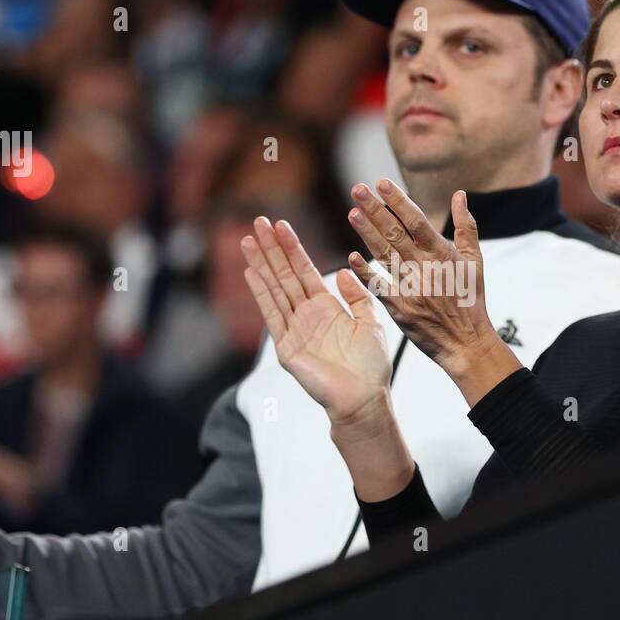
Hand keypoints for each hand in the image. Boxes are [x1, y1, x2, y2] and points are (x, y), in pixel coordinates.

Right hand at [241, 215, 391, 423]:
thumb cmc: (371, 366)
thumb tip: (342, 272)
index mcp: (326, 308)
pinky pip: (273, 314)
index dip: (293, 248)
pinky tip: (252, 273)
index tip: (281, 225)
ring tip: (249, 240)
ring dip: (261, 264)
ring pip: (275, 289)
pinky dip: (262, 293)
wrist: (365, 398)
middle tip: (258, 221)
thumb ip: (357, 296)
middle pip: (284, 275)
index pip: (304, 271)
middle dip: (272, 249)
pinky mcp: (286, 347)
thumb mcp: (370, 322)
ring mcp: (293, 330)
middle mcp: (306, 315)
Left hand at [346, 180, 508, 382]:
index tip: (382, 183)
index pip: (416, 221)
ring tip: (352, 212)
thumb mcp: (475, 261)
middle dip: (375, 209)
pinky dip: (366, 273)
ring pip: (385, 255)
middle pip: (396, 233)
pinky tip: (351, 257)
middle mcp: (426, 268)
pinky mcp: (401, 308)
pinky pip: (379, 287)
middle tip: (357, 189)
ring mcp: (412, 288)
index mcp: (443, 254)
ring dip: (367, 233)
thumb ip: (467, 227)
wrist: (466, 342)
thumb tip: (460, 195)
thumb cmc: (471, 300)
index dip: (398, 201)